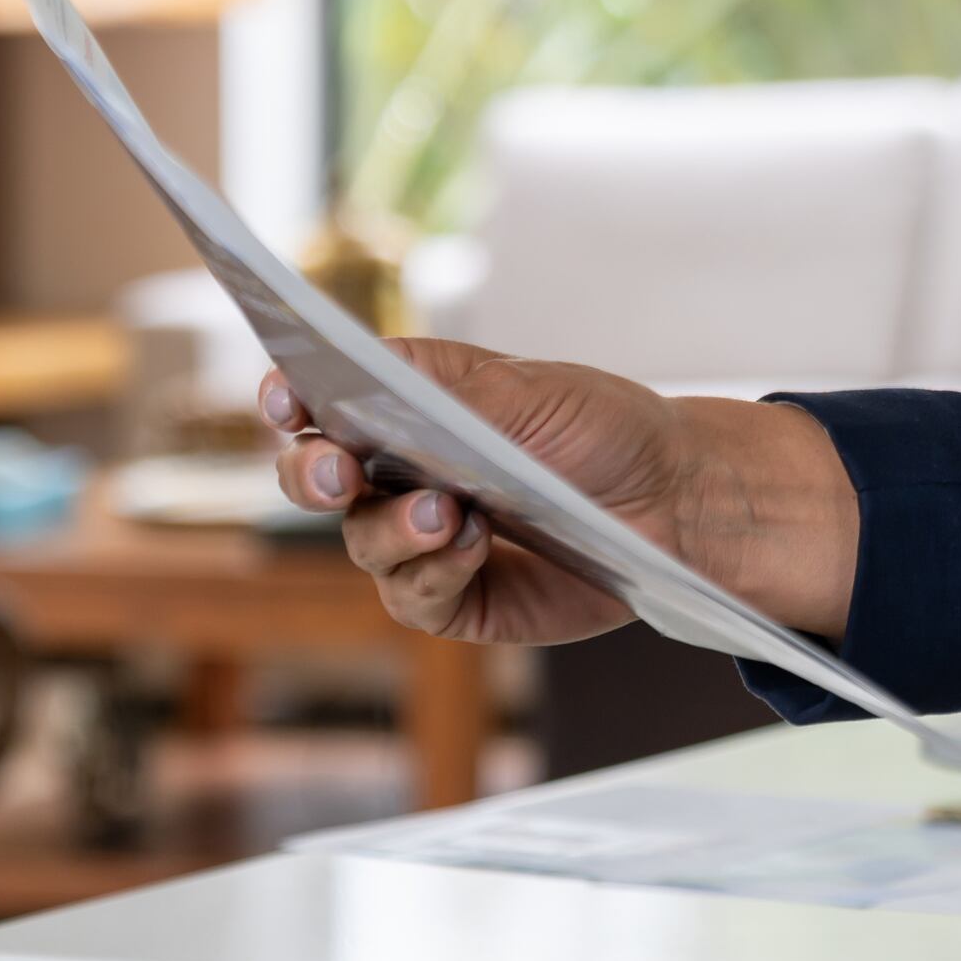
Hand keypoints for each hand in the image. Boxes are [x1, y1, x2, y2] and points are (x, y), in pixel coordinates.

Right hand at [260, 342, 860, 644]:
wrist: (677, 503)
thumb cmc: (604, 429)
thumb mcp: (531, 391)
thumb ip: (445, 382)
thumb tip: (365, 361)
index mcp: (405, 408)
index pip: (323, 400)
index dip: (291, 396)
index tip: (284, 393)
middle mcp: (400, 475)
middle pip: (315, 477)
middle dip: (309, 473)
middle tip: (332, 471)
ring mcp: (423, 541)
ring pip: (362, 541)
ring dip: (393, 527)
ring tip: (446, 511)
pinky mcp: (455, 599)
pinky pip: (412, 596)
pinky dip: (433, 572)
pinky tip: (473, 546)